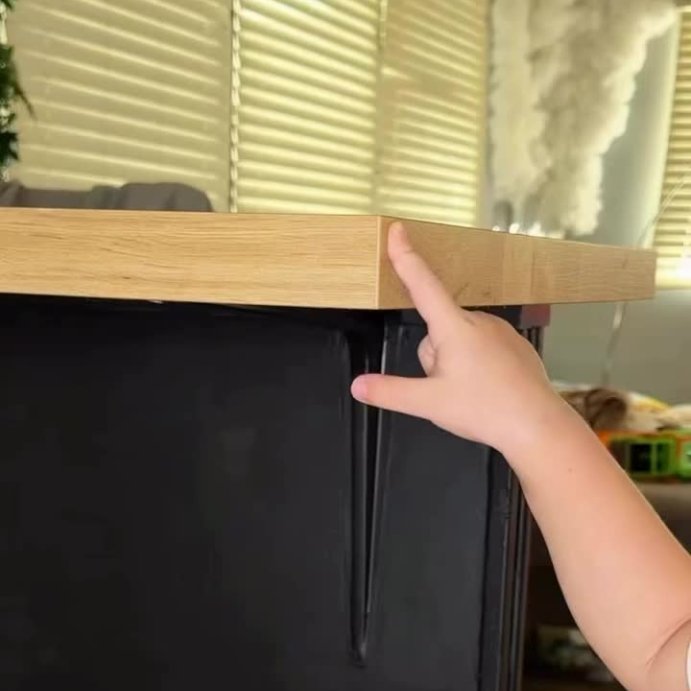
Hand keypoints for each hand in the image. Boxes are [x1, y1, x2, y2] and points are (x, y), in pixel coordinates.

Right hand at [350, 222, 564, 454]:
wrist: (539, 425)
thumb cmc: (485, 410)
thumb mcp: (429, 404)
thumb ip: (390, 392)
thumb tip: (358, 386)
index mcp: (454, 328)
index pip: (422, 283)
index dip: (405, 256)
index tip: (397, 229)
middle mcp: (479, 320)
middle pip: (436, 330)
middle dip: (434, 357)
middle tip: (450, 389)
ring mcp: (500, 330)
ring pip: (458, 340)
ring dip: (455, 362)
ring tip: (472, 392)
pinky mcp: (515, 343)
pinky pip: (482, 346)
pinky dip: (478, 364)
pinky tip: (489, 388)